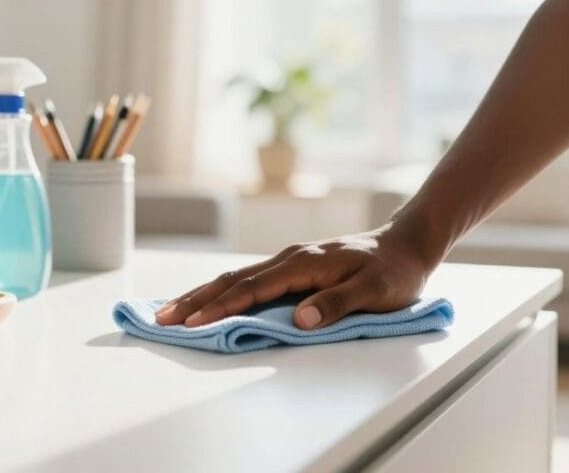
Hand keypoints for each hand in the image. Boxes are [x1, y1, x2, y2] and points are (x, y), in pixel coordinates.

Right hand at [155, 224, 437, 329]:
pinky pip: (248, 279)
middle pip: (233, 281)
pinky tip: (208, 300)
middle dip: (195, 300)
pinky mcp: (291, 267)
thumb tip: (299, 320)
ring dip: (202, 295)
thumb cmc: (394, 272)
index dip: (222, 308)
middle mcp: (290, 258)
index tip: (193, 325)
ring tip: (171, 310)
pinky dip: (221, 291)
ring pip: (236, 278)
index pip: (253, 289)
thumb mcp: (377, 292)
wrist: (406, 244)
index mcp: (305, 264)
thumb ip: (338, 304)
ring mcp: (289, 261)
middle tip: (161, 318)